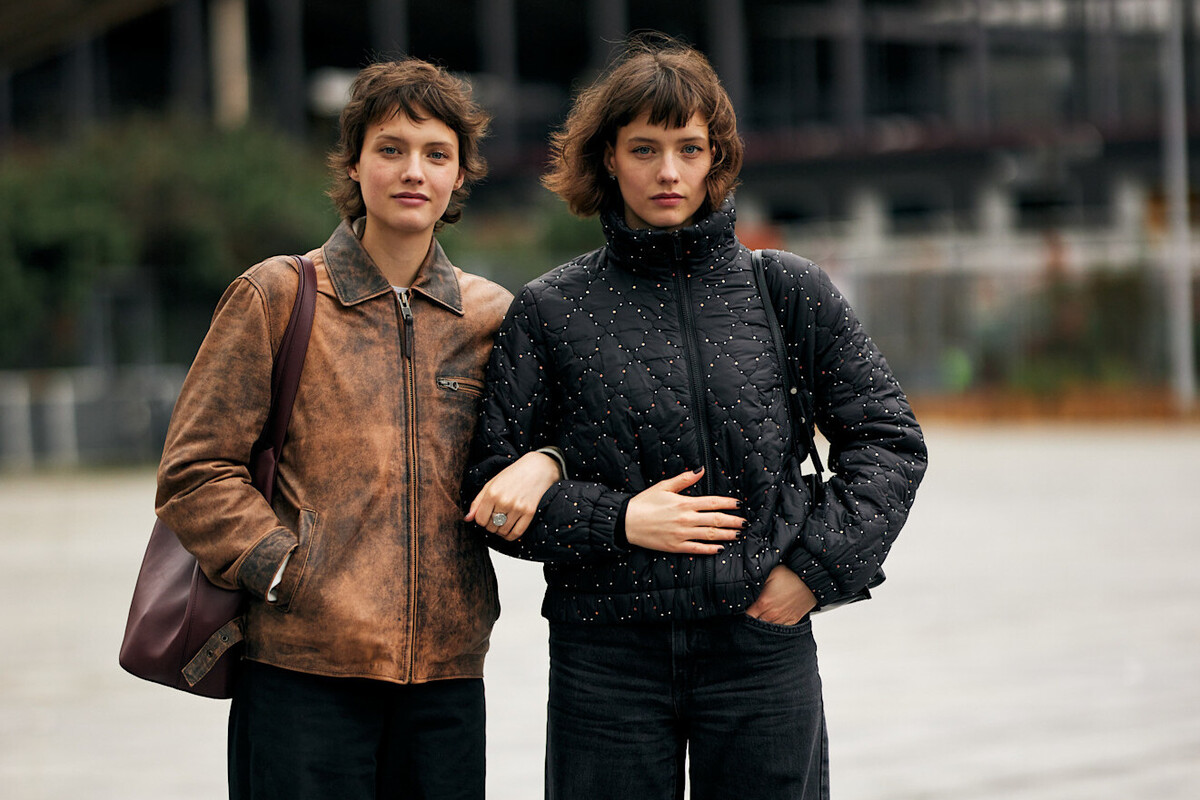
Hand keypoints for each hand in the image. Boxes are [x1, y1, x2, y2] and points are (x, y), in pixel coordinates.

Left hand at [466, 451, 561, 539]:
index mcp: (492, 493)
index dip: (481, 520)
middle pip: (491, 527)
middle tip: (496, 517)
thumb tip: (467, 518)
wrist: (538, 468)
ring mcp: (518, 508)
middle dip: (491, 525)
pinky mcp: (530, 513)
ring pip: (503, 532)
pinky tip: (510, 529)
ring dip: (501, 530)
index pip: (480, 520)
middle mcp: (504, 501)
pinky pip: (516, 533)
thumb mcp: (492, 484)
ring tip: (503, 521)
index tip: (486, 515)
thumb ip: (478, 501)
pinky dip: (511, 536)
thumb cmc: (514, 474)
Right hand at [624, 468, 742, 554]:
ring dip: (726, 535)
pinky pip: (697, 549)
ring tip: (738, 535)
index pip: (713, 502)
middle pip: (716, 520)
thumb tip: (700, 470)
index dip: (728, 504)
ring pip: (710, 535)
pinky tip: (720, 548)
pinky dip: (710, 549)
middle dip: (733, 521)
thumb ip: (684, 479)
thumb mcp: (663, 486)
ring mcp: (682, 534)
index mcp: (684, 502)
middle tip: (745, 523)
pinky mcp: (676, 546)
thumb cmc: (644, 502)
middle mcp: (686, 519)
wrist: (627, 522)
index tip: (738, 504)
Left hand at [746, 565, 816, 624]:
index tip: (742, 613)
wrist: (810, 580)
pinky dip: (776, 625)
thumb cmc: (790, 575)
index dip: (743, 615)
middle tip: (751, 617)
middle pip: (756, 625)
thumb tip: (749, 591)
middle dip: (753, 621)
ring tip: (763, 618)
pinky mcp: (792, 621)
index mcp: (763, 603)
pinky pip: (781, 628)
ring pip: (768, 628)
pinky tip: (774, 620)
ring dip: (765, 623)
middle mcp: (772, 614)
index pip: (747, 616)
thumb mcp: (768, 576)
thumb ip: (758, 586)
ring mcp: (783, 619)